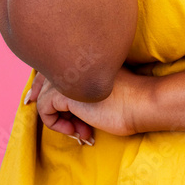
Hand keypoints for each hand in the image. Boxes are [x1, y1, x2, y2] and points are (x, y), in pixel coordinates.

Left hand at [25, 65, 154, 141]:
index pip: (51, 66)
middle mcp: (71, 58)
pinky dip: (55, 124)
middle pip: (43, 80)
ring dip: (59, 118)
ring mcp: (66, 73)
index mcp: (82, 54)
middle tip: (71, 125)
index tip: (64, 111)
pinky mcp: (63, 92)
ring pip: (42, 96)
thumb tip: (56, 99)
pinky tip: (77, 130)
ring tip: (80, 130)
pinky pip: (43, 109)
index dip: (50, 89)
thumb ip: (81, 84)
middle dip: (53, 105)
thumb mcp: (100, 86)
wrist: (142, 103)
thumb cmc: (128, 98)